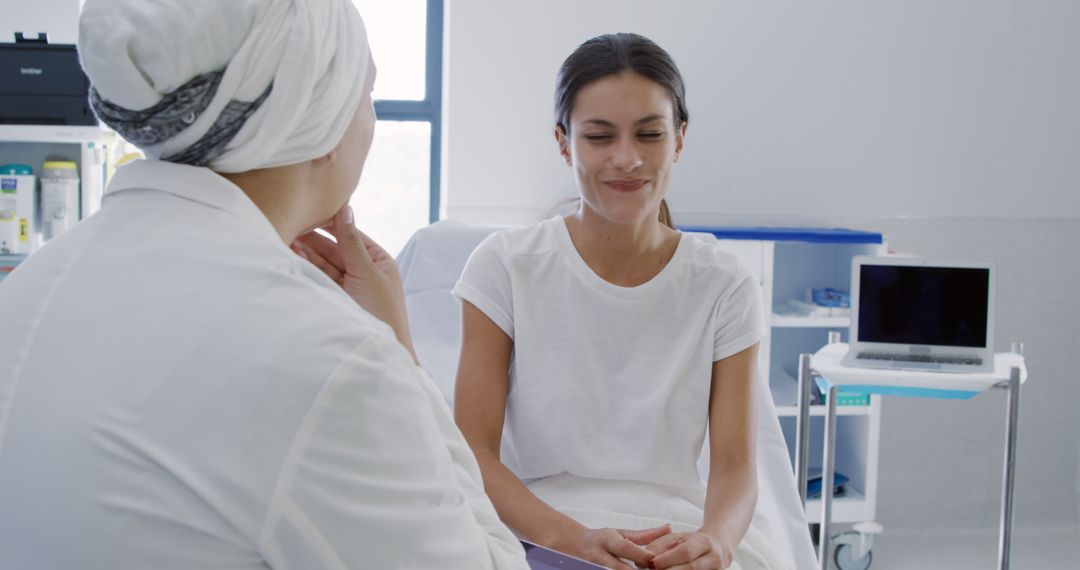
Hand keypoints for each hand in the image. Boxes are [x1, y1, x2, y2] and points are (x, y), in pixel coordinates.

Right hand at [290, 205, 416, 362]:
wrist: (378, 352)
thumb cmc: (382, 312)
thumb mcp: (368, 272)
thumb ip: (351, 242)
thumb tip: (345, 208)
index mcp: (379, 261)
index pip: (352, 235)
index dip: (333, 223)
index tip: (312, 209)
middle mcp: (363, 271)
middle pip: (334, 249)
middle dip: (314, 238)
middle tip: (292, 223)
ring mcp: (348, 285)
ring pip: (324, 263)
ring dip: (306, 252)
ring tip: (286, 237)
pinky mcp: (335, 299)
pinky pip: (319, 278)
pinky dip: (306, 267)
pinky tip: (292, 255)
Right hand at [559, 525, 670, 568]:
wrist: (572, 545)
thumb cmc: (600, 539)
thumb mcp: (620, 533)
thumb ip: (644, 535)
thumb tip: (668, 529)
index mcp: (607, 540)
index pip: (627, 549)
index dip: (643, 557)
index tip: (655, 561)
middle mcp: (598, 555)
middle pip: (622, 569)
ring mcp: (593, 567)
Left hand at [645, 530, 735, 568]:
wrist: (720, 548)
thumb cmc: (693, 542)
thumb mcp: (676, 538)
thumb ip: (658, 546)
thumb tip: (642, 560)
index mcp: (705, 542)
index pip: (686, 551)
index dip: (668, 559)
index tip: (652, 563)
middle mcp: (714, 559)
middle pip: (691, 568)